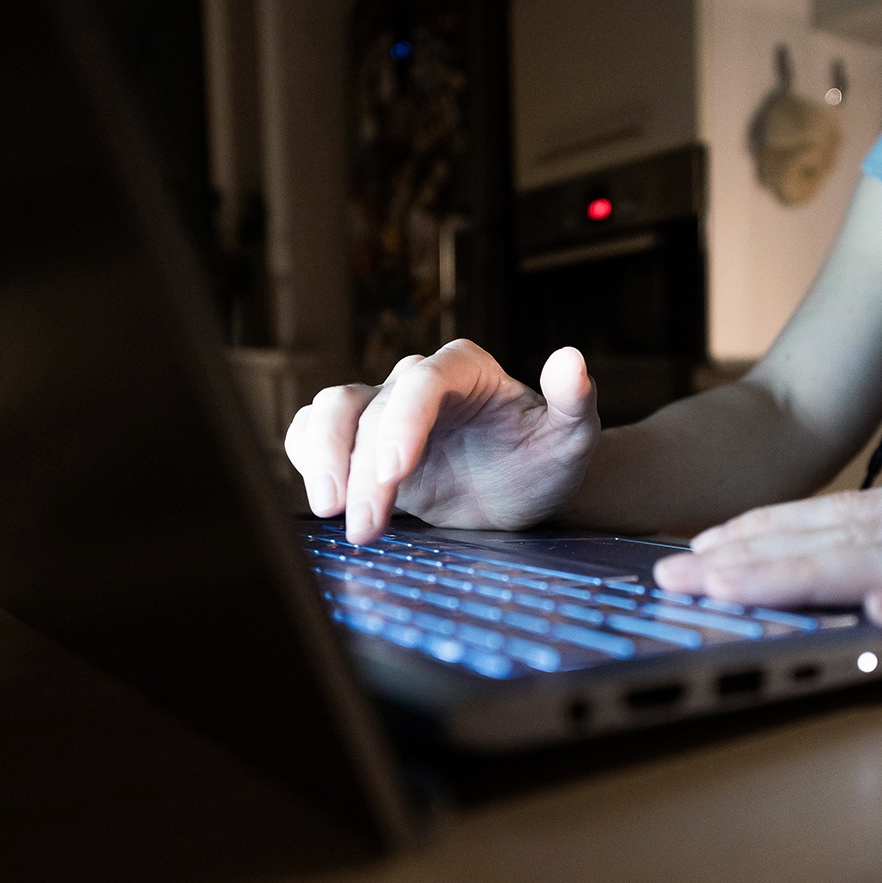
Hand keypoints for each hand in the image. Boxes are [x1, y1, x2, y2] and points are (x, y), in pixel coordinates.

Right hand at [284, 341, 600, 541]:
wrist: (525, 494)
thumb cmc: (547, 459)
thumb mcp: (573, 435)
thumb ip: (574, 399)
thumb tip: (571, 361)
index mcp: (466, 370)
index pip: (422, 382)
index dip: (401, 423)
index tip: (394, 471)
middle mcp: (419, 384)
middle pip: (369, 405)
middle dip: (358, 465)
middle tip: (363, 521)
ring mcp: (387, 413)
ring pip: (332, 411)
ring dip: (323, 459)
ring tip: (333, 511)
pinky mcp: (363, 445)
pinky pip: (316, 432)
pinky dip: (307, 456)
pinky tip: (321, 495)